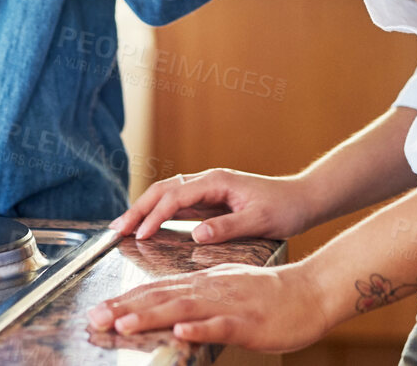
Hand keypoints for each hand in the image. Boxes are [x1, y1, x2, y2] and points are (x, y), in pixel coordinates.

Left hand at [87, 263, 331, 351]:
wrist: (309, 292)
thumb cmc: (267, 295)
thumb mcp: (225, 288)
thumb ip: (196, 295)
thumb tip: (168, 308)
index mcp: (202, 282)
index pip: (156, 289)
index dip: (125, 299)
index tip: (96, 309)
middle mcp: (208, 289)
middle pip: (161, 297)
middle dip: (125, 307)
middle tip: (94, 317)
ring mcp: (228, 304)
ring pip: (184, 309)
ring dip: (152, 316)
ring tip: (123, 324)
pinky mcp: (248, 323)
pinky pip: (220, 326)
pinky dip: (199, 329)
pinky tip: (180, 334)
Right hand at [110, 168, 316, 242]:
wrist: (301, 200)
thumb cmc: (284, 209)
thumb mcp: (259, 221)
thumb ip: (227, 227)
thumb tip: (196, 235)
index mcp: (216, 182)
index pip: (176, 197)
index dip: (155, 215)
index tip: (139, 235)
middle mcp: (208, 181)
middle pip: (163, 190)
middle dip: (138, 208)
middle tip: (115, 229)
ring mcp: (207, 190)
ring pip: (166, 195)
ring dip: (143, 209)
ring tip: (122, 227)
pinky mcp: (209, 201)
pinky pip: (177, 204)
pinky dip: (157, 213)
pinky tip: (146, 226)